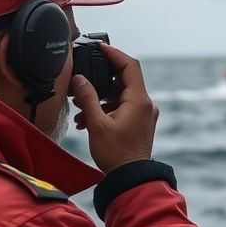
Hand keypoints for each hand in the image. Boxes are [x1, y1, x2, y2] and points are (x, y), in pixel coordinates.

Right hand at [70, 44, 158, 173]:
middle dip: (101, 81)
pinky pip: (123, 108)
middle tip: (84, 80)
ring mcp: (144, 115)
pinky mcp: (139, 124)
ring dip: (100, 100)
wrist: (130, 179)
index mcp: (139, 100)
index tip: (100, 47)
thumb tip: (79, 79)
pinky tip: (88, 120)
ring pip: (121, 96)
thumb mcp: (97, 124)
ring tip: (80, 110)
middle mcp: (146, 105)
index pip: (130, 66)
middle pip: (124, 80)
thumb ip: (87, 98)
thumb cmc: (116, 154)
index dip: (114, 53)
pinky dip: (106, 110)